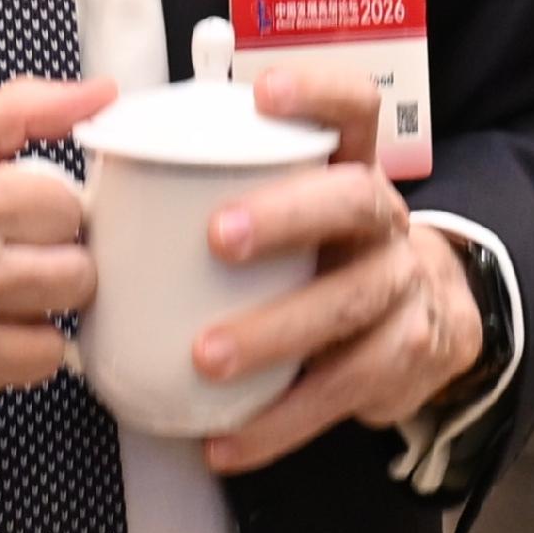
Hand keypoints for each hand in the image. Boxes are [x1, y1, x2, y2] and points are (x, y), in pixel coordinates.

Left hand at [195, 61, 486, 473]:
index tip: (263, 90)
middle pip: (354, 200)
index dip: (317, 92)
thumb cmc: (325, 257)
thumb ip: (227, 190)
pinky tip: (228, 442)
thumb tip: (104, 182)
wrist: (429, 324)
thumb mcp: (300, 210)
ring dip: (274, 330)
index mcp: (354, 169)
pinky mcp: (403, 360)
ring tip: (207, 358)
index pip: (355, 109)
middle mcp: (385, 222)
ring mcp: (401, 289)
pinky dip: (279, 423)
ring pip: (349, 304)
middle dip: (287, 215)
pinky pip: (341, 393)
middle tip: (218, 236)